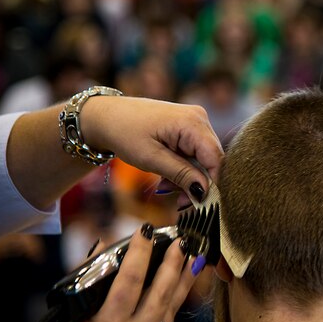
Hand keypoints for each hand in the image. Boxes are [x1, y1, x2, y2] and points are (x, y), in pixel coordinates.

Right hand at [30, 227, 200, 321]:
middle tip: (181, 239)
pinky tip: (181, 285)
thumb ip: (86, 280)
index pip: (131, 280)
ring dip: (184, 279)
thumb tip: (103, 244)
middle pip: (161, 291)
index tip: (147, 230)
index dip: (142, 251)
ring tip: (194, 256)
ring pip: (171, 307)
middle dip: (174, 261)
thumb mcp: (68, 320)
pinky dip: (173, 302)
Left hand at [81, 96, 222, 197]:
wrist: (106, 116)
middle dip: (196, 182)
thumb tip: (205, 191)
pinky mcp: (188, 126)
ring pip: (203, 158)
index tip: (201, 204)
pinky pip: (195, 153)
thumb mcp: (151, 159)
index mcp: (192, 122)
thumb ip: (181, 174)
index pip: (216, 158)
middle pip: (211, 159)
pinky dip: (183, 167)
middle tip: (178, 200)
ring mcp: (195, 121)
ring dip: (188, 177)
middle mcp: (199, 118)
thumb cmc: (124, 133)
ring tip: (165, 186)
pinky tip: (167, 175)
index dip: (212, 183)